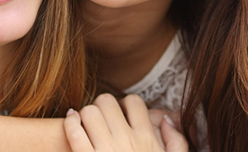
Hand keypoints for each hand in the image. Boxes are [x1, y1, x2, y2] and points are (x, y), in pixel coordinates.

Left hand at [64, 94, 187, 151]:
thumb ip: (177, 143)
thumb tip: (166, 119)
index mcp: (147, 140)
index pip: (134, 102)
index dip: (126, 104)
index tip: (122, 113)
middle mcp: (126, 142)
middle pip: (107, 101)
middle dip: (103, 106)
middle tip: (102, 117)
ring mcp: (105, 151)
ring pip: (89, 111)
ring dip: (86, 113)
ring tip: (88, 122)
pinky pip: (73, 130)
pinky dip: (70, 122)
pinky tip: (72, 123)